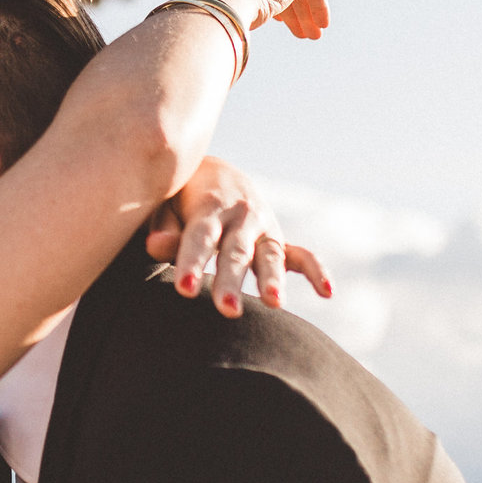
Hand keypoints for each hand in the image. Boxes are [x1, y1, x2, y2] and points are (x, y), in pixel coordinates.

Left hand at [144, 155, 333, 316]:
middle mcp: (241, 217)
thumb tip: (154, 246)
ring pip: (270, 255)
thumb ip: (163, 226)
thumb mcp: (165, 205)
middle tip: (226, 309)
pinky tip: (327, 293)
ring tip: (273, 303)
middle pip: (236, 252)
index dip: (191, 263)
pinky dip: (316, 272)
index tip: (184, 289)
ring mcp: (264, 228)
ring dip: (272, 279)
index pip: (199, 238)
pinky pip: (302, 256)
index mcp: (209, 207)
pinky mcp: (278, 240)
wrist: (214, 173)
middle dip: (232, 280)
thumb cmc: (179, 198)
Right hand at [186, 0, 328, 39]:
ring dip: (303, 13)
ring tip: (309, 36)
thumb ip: (215, 9)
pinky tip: (320, 25)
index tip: (273, 18)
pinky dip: (318, 6)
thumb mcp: (205, 5)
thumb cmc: (203, 9)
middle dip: (287, 7)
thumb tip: (211, 31)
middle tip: (296, 30)